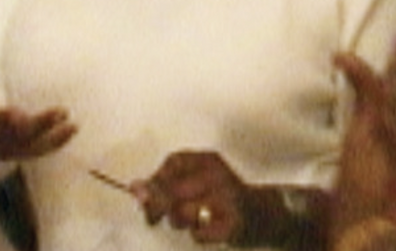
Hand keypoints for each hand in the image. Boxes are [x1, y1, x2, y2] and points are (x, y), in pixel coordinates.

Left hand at [138, 150, 254, 244]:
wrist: (262, 215)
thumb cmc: (220, 198)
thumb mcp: (196, 182)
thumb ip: (166, 184)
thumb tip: (133, 188)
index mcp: (209, 160)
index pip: (173, 162)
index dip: (154, 180)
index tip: (142, 194)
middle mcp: (219, 175)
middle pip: (174, 190)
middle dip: (157, 206)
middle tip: (152, 217)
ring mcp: (228, 200)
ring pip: (184, 213)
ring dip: (179, 221)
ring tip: (190, 219)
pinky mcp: (233, 225)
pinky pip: (199, 234)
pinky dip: (197, 235)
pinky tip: (206, 229)